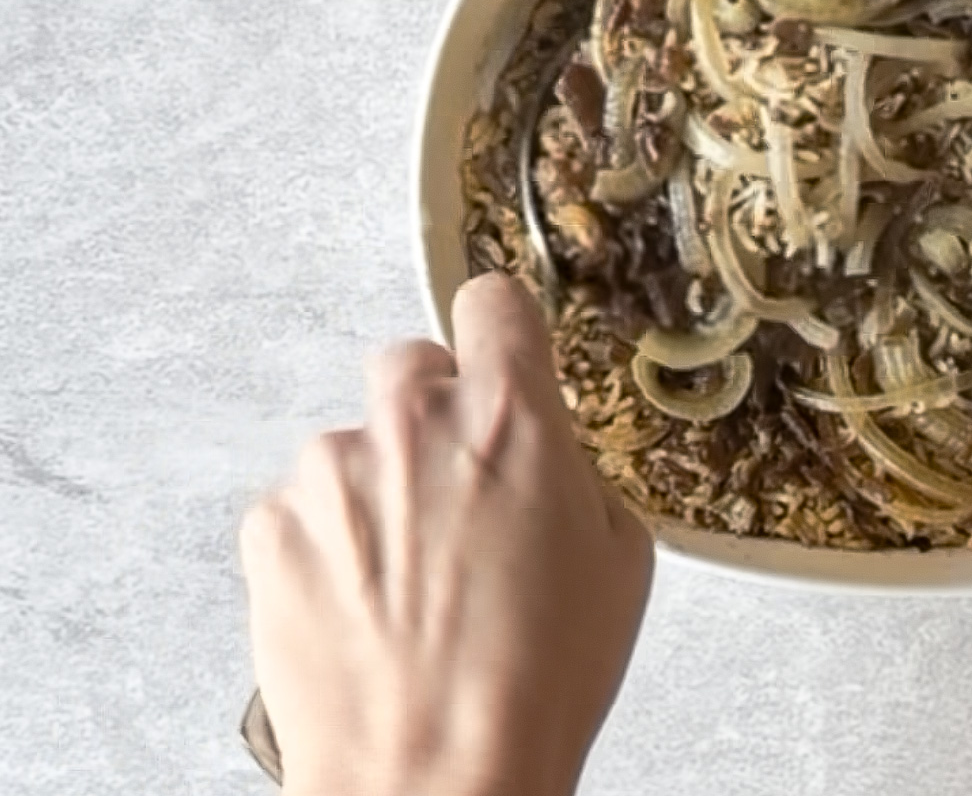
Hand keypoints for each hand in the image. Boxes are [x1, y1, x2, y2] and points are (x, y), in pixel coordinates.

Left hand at [239, 273, 653, 795]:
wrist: (434, 776)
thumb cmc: (537, 681)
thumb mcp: (620, 560)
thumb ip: (575, 476)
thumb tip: (544, 459)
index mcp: (512, 417)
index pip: (494, 303)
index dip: (501, 335)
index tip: (501, 359)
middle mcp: (414, 423)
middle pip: (414, 363)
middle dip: (436, 415)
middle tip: (461, 496)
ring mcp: (331, 472)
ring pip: (354, 443)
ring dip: (379, 487)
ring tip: (412, 580)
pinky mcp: (270, 528)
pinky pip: (301, 505)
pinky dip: (329, 542)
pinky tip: (366, 605)